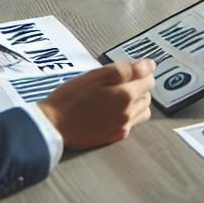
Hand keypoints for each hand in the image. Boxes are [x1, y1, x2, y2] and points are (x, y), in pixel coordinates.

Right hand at [38, 60, 155, 150]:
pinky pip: (132, 123)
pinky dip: (128, 114)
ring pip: (143, 110)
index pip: (149, 80)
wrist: (54, 126)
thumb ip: (126, 69)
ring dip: (136, 100)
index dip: (141, 70)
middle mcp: (128, 114)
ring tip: (117, 94)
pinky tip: (112, 108)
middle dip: (139, 84)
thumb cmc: (71, 98)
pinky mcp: (115, 137)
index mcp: (125, 96)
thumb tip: (149, 65)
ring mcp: (122, 127)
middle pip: (147, 95)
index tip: (129, 68)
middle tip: (118, 80)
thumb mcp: (96, 75)